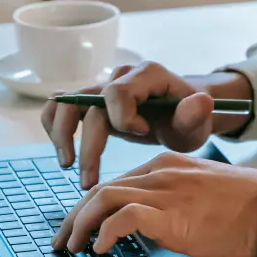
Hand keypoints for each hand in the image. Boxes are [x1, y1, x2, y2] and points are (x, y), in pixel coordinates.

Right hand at [41, 61, 227, 188]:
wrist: (180, 115)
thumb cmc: (188, 119)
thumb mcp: (197, 121)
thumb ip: (196, 114)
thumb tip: (200, 101)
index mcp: (147, 75)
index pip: (118, 92)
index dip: (123, 118)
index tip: (142, 135)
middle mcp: (120, 76)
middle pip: (88, 103)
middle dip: (88, 145)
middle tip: (89, 181)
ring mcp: (102, 87)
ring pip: (67, 102)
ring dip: (62, 134)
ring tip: (68, 165)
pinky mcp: (92, 102)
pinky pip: (61, 107)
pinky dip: (55, 128)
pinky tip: (64, 154)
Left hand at [51, 151, 256, 256]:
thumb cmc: (243, 205)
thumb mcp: (198, 192)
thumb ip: (169, 199)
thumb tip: (143, 224)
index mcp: (164, 163)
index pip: (113, 182)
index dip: (87, 206)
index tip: (77, 227)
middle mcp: (160, 171)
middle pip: (101, 189)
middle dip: (74, 216)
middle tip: (63, 240)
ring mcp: (165, 190)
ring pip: (104, 197)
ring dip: (81, 224)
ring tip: (74, 246)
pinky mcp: (173, 213)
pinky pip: (126, 217)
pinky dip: (106, 231)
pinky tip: (101, 246)